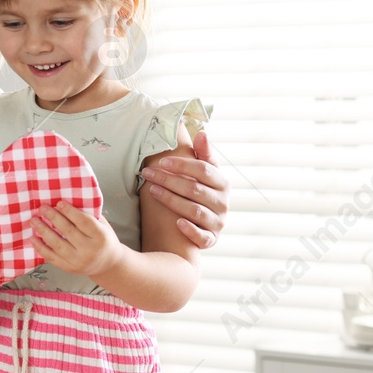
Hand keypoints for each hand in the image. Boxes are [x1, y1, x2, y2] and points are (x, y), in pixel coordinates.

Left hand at [30, 202, 123, 278]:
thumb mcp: (102, 225)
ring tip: (34, 220)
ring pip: (57, 244)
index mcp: (100, 236)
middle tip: (42, 208)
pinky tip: (33, 238)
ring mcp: (79, 261)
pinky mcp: (69, 268)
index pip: (83, 221)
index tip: (58, 203)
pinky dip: (40, 247)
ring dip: (43, 231)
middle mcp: (90, 250)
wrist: (108, 264)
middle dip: (53, 218)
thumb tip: (67, 201)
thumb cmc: (103, 239)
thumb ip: (88, 215)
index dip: (69, 211)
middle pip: (68, 231)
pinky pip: (52, 257)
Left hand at [140, 129, 228, 249]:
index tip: (161, 161)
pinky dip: (191, 230)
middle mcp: (223, 203)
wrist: (206, 223)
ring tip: (152, 191)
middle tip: (148, 173)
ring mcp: (218, 222)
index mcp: (223, 183)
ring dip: (172, 200)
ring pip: (195, 211)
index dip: (182, 165)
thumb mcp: (206, 172)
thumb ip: (203, 154)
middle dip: (169, 180)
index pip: (203, 170)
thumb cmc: (202, 191)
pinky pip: (203, 237)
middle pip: (195, 189)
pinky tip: (176, 223)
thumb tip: (202, 133)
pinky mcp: (212, 239)